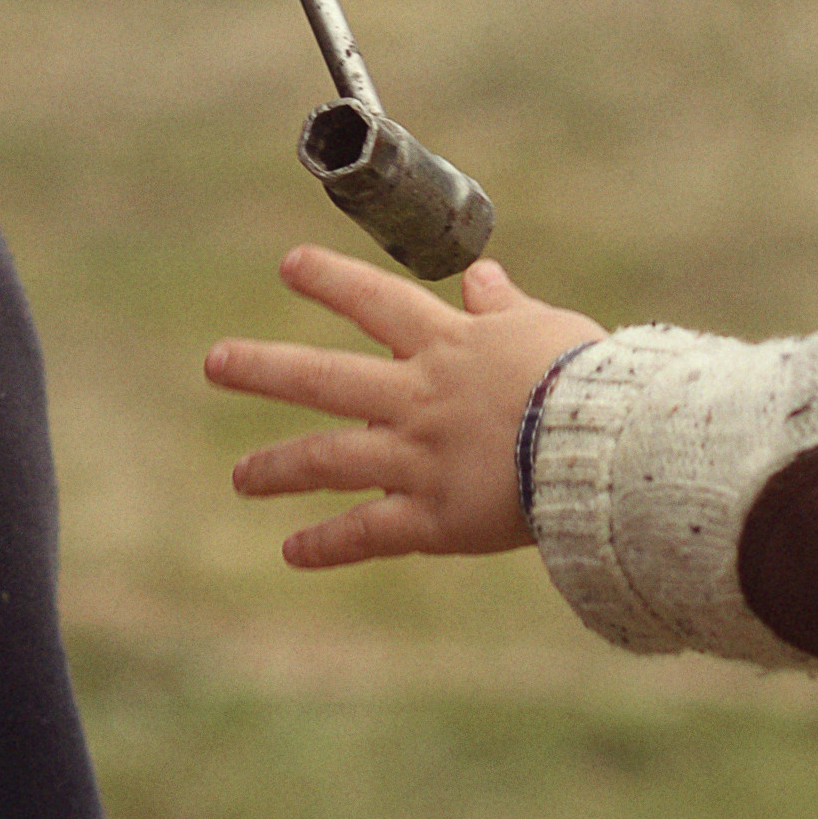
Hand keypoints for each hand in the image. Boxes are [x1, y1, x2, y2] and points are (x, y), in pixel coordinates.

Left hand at [206, 246, 606, 566]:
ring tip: (241, 477)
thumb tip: (479, 273)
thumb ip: (504, 306)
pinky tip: (291, 552)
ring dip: (278, 467)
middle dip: (265, 367)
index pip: (375, 300)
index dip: (330, 280)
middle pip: (324, 377)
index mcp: (448, 345)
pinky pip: (367, 532)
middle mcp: (418, 396)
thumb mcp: (546, 326)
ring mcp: (417, 457)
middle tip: (215, 362)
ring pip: (329, 459)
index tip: (289, 266)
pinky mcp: (432, 517)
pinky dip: (327, 544)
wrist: (602, 446)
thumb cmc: (590, 378)